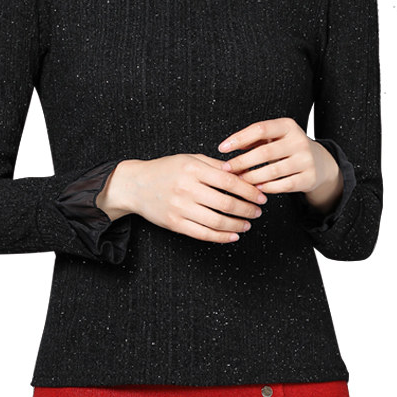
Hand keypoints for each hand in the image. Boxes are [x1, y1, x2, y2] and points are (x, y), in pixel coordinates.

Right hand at [125, 154, 267, 243]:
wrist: (136, 184)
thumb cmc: (166, 169)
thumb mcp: (189, 159)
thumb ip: (215, 165)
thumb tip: (241, 171)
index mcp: (193, 169)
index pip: (229, 181)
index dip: (249, 190)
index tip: (261, 196)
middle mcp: (187, 188)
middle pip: (226, 203)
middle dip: (247, 209)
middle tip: (258, 211)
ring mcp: (180, 208)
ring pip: (217, 221)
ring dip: (237, 225)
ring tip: (248, 224)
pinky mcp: (175, 224)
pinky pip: (203, 234)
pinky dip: (221, 237)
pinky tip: (233, 235)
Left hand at [217, 117, 337, 195]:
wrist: (319, 162)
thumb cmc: (287, 147)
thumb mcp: (274, 137)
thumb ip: (253, 139)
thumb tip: (229, 146)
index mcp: (288, 126)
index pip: (260, 129)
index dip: (239, 138)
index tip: (222, 148)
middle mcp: (299, 141)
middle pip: (264, 152)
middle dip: (242, 162)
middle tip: (226, 168)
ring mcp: (306, 160)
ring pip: (272, 171)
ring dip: (252, 177)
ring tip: (239, 180)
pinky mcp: (309, 178)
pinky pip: (283, 185)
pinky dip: (268, 187)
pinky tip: (257, 188)